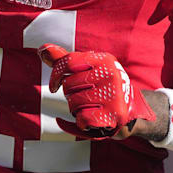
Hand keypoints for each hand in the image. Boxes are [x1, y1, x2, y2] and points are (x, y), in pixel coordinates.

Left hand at [38, 43, 154, 138]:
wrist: (130, 111)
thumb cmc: (102, 88)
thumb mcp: (86, 71)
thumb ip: (64, 61)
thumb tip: (41, 49)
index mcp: (104, 59)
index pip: (68, 62)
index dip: (55, 75)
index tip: (54, 86)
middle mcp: (111, 74)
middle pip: (68, 85)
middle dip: (70, 95)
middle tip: (84, 98)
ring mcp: (114, 94)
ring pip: (73, 103)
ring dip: (76, 110)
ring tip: (91, 108)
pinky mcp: (115, 114)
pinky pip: (82, 118)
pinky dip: (81, 123)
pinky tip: (91, 120)